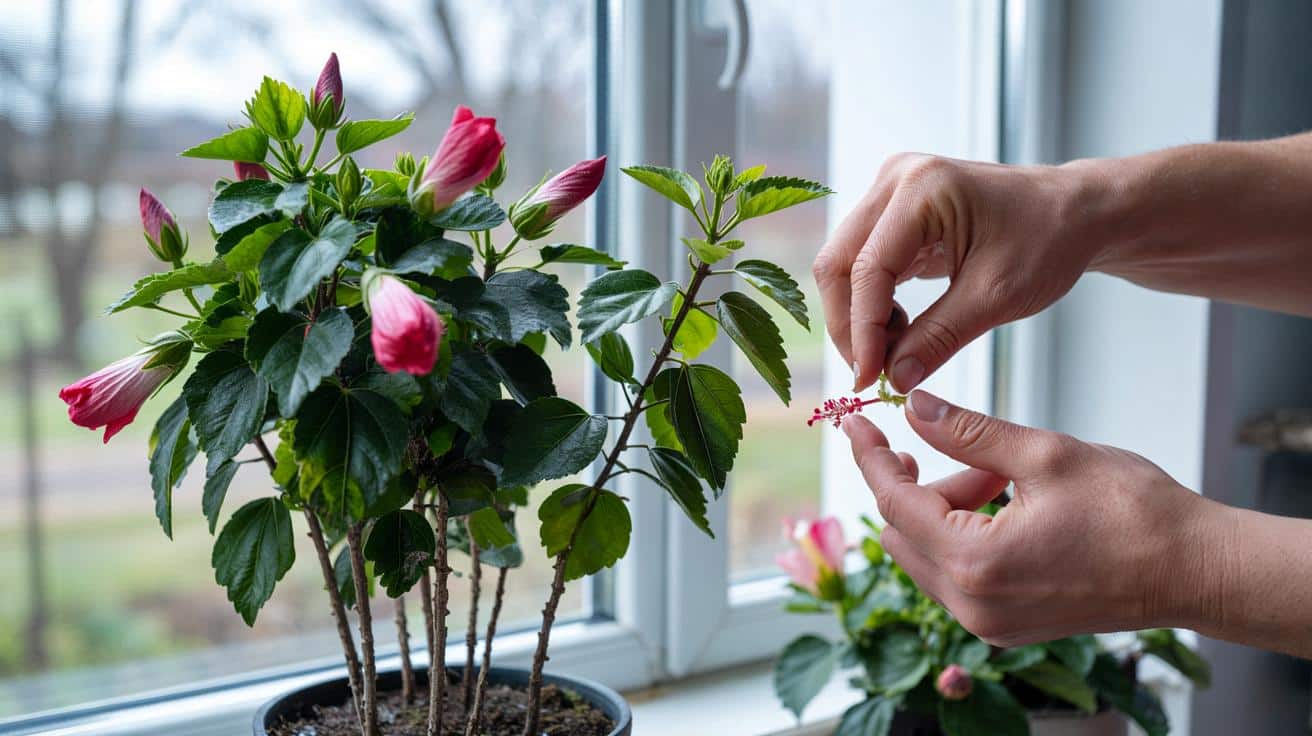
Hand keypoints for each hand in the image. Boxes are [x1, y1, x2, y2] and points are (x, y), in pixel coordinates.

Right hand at [813, 154, 1101, 392]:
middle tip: (872, 372)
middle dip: (850, 324)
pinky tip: (899, 329)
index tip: (869, 378)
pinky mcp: (894, 210)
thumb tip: (894, 379)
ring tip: (893, 352)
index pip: (867, 269)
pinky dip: (872, 302)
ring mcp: (891, 191)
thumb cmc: (1049, 240)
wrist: (1075, 212)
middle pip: (838, 262)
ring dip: (858, 315)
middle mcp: (896, 179)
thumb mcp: (996, 297)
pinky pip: (863, 262)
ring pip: (843, 264)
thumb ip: (938, 338)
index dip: (862, 330)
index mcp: (923, 189)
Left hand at [841, 390, 1220, 645]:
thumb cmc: (1133, 511)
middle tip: (960, 451)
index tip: (855, 422)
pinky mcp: (1005, 625)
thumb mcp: (1044, 454)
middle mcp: (972, 604)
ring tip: (1002, 478)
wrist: (1195, 570)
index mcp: (974, 562)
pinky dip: (964, 535)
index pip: (893, 500)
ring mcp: (987, 622)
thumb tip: (914, 408)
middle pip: (901, 531)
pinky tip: (1007, 508)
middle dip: (919, 483)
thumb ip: (969, 432)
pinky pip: (956, 575)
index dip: (871, 455)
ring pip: (927, 553)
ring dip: (945, 509)